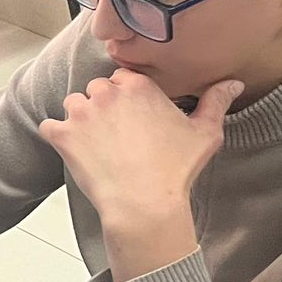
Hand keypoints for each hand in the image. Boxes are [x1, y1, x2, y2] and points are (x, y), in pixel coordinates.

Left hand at [38, 70, 240, 221]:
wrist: (144, 203)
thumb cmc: (176, 170)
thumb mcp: (205, 133)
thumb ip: (216, 101)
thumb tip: (233, 82)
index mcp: (138, 85)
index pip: (123, 79)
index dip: (127, 98)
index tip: (134, 117)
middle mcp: (106, 92)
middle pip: (96, 90)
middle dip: (103, 107)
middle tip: (116, 134)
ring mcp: (81, 112)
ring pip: (72, 104)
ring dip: (80, 119)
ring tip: (96, 143)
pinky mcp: (62, 134)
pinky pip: (49, 126)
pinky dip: (57, 136)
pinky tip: (73, 150)